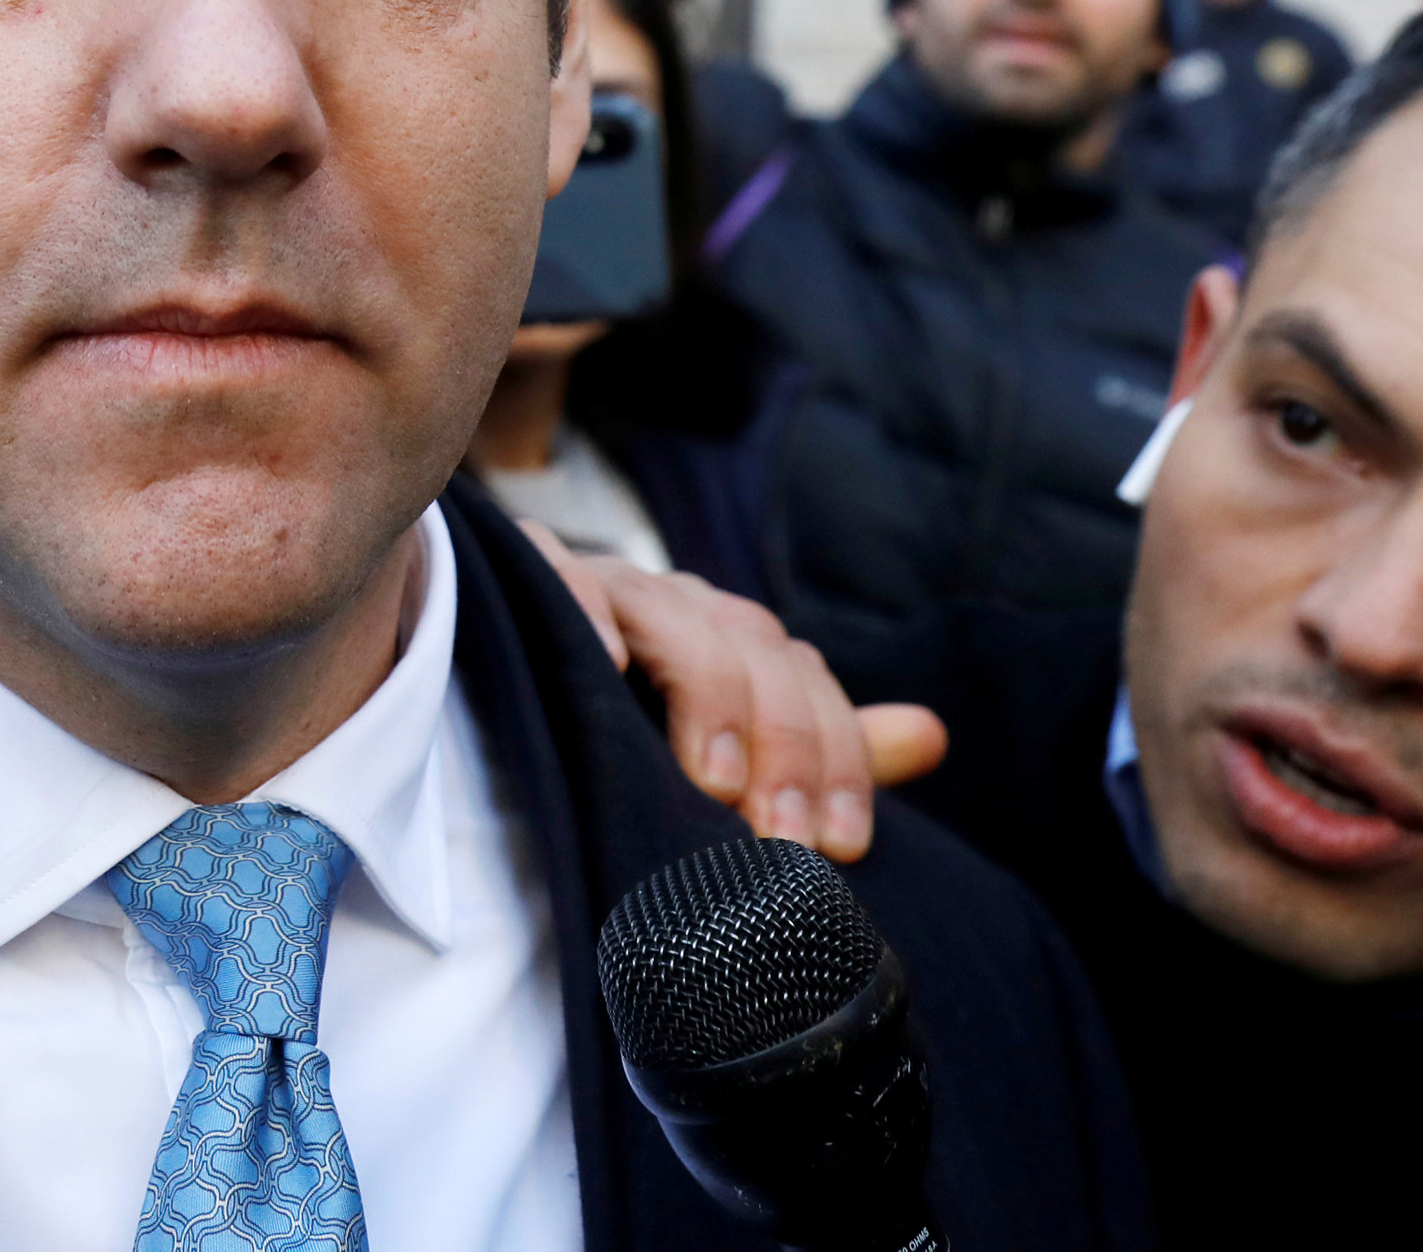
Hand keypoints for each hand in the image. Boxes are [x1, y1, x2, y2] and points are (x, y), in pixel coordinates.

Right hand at [524, 521, 946, 859]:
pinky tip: (603, 663)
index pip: (802, 675)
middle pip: (750, 643)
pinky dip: (584, 609)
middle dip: (782, 742)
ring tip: (713, 782)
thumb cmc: (617, 720)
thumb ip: (820, 744)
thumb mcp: (724, 746)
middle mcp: (669, 603)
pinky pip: (556, 576)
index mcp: (723, 636)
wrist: (491, 671)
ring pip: (674, 612)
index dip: (836, 756)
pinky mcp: (519, 579)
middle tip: (781, 840)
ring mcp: (596, 586)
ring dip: (707, 692)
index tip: (841, 845)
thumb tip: (931, 734)